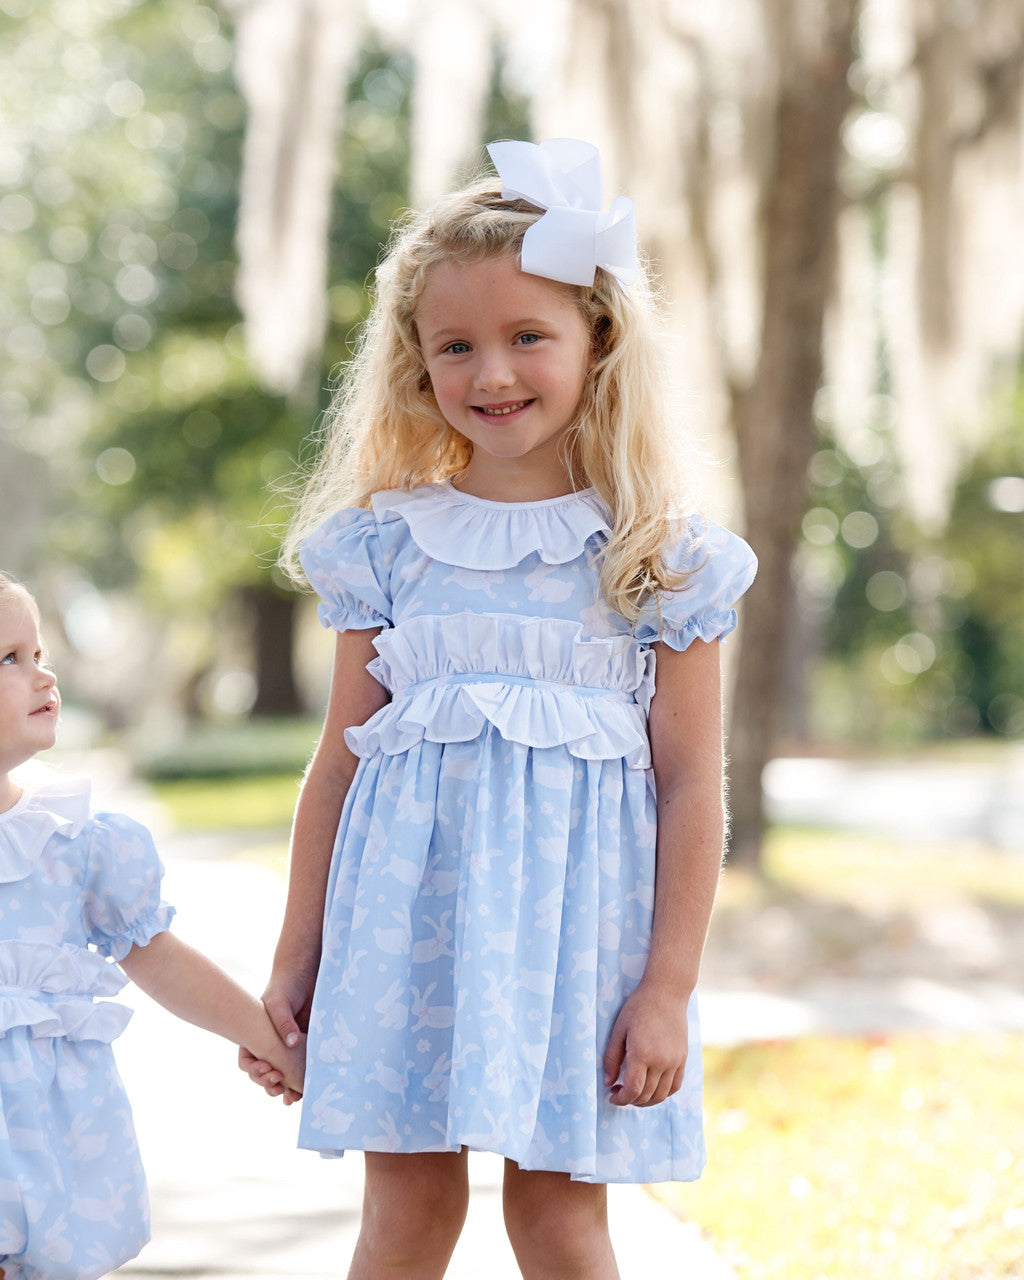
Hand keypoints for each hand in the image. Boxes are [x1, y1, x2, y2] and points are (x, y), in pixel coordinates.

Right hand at [239, 970, 313, 1103]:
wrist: (305, 977)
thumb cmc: (285, 987)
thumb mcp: (279, 1003)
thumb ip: (283, 1022)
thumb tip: (292, 1043)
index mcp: (256, 1038)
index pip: (248, 1062)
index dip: (254, 1070)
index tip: (265, 1068)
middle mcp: (270, 1048)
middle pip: (263, 1075)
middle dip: (268, 1083)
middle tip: (277, 1081)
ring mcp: (287, 1051)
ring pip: (281, 1078)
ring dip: (283, 1090)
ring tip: (289, 1096)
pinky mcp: (304, 1051)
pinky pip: (299, 1073)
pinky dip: (300, 1084)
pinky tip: (303, 1092)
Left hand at [602, 982, 688, 1106]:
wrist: (667, 993)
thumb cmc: (638, 1007)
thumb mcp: (619, 1029)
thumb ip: (611, 1058)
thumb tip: (608, 1082)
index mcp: (642, 1054)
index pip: (633, 1090)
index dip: (621, 1099)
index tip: (612, 1096)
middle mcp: (661, 1061)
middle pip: (646, 1095)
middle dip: (630, 1100)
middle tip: (619, 1091)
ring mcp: (675, 1061)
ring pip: (662, 1095)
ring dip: (647, 1100)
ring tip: (635, 1092)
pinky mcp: (683, 1058)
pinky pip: (675, 1086)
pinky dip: (663, 1094)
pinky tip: (652, 1087)